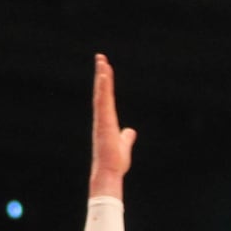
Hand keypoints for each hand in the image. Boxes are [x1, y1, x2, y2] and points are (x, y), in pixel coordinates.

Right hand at [90, 53, 136, 197]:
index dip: (105, 84)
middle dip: (101, 74)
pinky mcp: (103, 122)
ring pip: (101, 93)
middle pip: (101, 92)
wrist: (110, 173)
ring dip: (101, 76)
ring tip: (102, 60)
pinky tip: (104, 74)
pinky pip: (103, 101)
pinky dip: (102, 87)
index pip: (106, 98)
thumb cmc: (115, 163)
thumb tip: (130, 131)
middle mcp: (102, 118)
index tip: (105, 69)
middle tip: (100, 57)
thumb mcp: (124, 146)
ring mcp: (101, 119)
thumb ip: (126, 137)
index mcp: (106, 122)